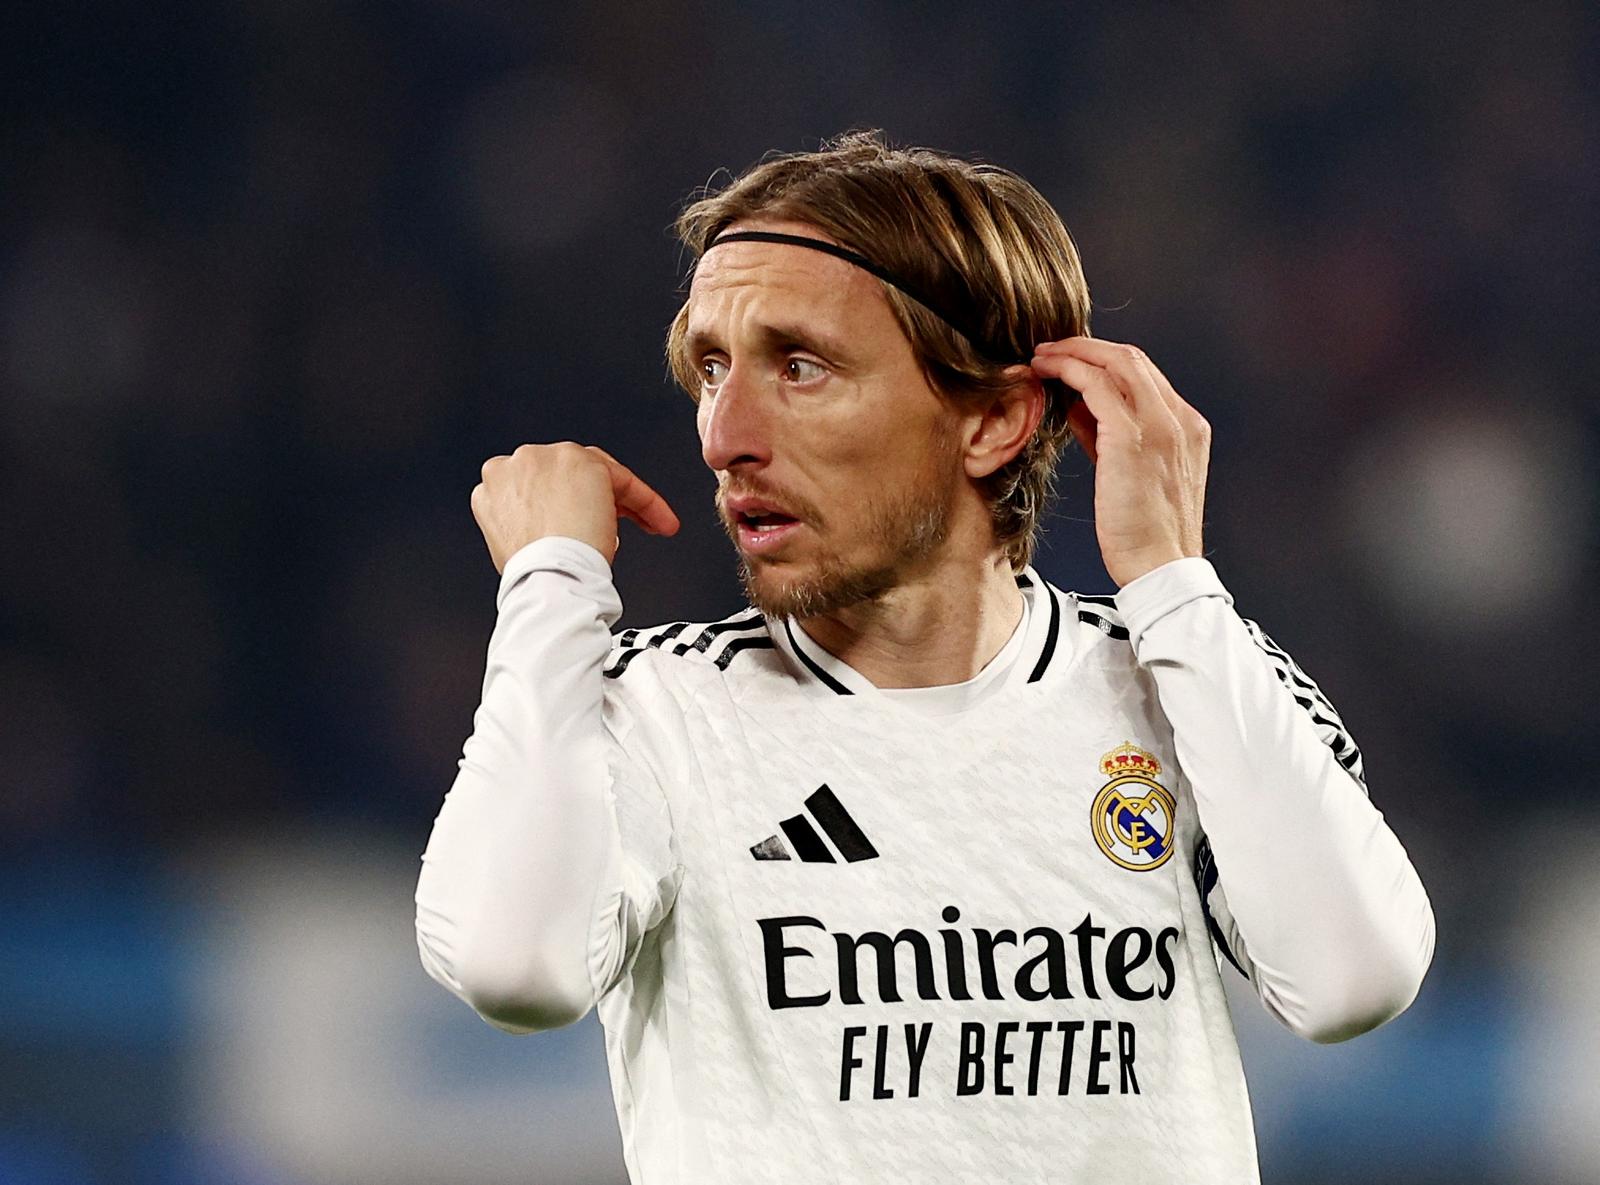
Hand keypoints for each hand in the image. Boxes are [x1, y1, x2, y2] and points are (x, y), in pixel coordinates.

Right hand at [471, 443, 679, 571]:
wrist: (546, 576)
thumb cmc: (535, 574)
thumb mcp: (515, 543)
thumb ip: (529, 521)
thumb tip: (557, 526)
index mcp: (494, 483)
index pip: (540, 484)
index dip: (567, 505)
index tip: (586, 524)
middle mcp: (517, 463)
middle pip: (568, 472)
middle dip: (598, 498)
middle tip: (622, 524)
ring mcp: (549, 457)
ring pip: (597, 472)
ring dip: (624, 499)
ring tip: (649, 526)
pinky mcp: (583, 462)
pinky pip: (623, 479)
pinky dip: (647, 502)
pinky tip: (658, 522)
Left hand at [1029, 338, 1208, 587]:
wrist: (1161, 568)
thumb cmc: (1143, 534)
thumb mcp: (1132, 477)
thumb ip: (1109, 438)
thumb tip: (1078, 409)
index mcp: (1187, 428)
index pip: (1145, 375)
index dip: (1104, 360)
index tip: (1072, 362)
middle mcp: (1180, 419)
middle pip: (1133, 358)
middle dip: (1087, 347)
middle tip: (1050, 350)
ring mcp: (1161, 426)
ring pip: (1117, 362)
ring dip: (1074, 353)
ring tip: (1041, 357)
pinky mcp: (1133, 438)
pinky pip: (1097, 386)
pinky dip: (1070, 372)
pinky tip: (1045, 374)